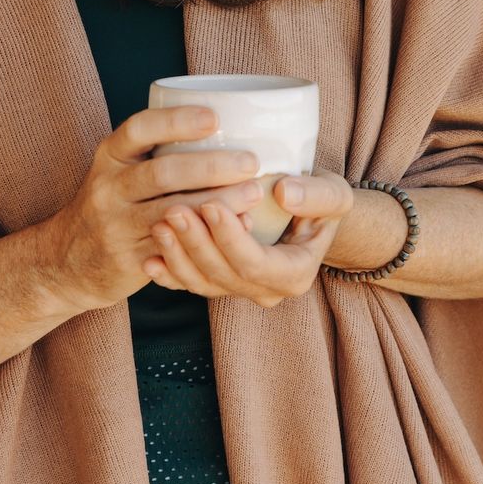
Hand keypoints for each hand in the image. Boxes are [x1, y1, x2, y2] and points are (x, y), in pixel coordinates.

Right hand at [44, 105, 265, 313]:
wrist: (69, 258)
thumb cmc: (115, 201)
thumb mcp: (120, 168)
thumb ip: (159, 151)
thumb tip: (229, 131)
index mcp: (110, 155)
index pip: (139, 129)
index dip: (176, 122)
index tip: (214, 117)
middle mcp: (109, 187)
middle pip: (162, 172)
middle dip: (211, 166)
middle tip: (250, 161)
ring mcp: (117, 225)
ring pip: (174, 213)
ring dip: (218, 203)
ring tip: (253, 194)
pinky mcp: (130, 259)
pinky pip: (176, 247)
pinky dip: (210, 236)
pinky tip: (239, 229)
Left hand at [143, 170, 353, 307]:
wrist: (310, 215)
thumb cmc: (321, 201)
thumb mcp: (333, 194)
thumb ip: (316, 196)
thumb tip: (284, 192)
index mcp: (294, 274)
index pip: (254, 263)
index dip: (229, 238)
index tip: (210, 205)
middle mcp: (265, 290)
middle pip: (222, 275)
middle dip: (196, 244)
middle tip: (173, 210)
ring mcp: (239, 290)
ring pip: (202, 283)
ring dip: (177, 256)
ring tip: (159, 224)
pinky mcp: (219, 281)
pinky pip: (190, 284)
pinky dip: (168, 273)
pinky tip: (149, 257)